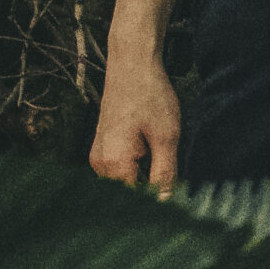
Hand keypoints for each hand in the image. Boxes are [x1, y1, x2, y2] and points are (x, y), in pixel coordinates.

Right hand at [90, 39, 180, 192]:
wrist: (132, 65)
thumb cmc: (150, 95)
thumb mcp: (167, 135)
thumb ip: (165, 172)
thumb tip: (165, 201)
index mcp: (114, 163)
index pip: (133, 201)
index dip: (153, 202)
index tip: (171, 203)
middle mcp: (99, 163)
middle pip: (126, 193)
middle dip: (147, 190)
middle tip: (169, 180)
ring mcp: (98, 155)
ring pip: (123, 181)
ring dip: (142, 178)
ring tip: (159, 161)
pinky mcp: (103, 147)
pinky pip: (119, 168)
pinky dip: (135, 167)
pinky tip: (150, 153)